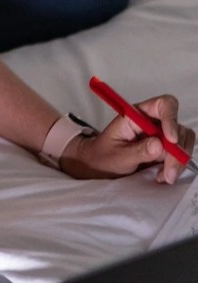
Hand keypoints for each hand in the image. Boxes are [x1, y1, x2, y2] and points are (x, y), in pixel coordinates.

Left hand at [60, 94, 194, 182]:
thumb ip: (137, 151)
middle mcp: (152, 122)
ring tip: (163, 177)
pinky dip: (176, 166)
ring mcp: (161, 135)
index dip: (171, 119)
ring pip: (183, 142)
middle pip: (177, 127)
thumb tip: (159, 145)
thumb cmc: (103, 156)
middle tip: (169, 172)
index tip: (171, 140)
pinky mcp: (165, 149)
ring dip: (178, 161)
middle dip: (177, 151)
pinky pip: (180, 154)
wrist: (99, 166)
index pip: (163, 105)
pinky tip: (162, 176)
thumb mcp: (117, 156)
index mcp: (137, 114)